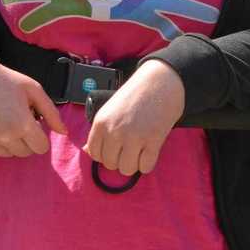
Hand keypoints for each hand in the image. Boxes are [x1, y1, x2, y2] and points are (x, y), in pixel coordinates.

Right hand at [0, 45, 65, 155]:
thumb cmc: (1, 80)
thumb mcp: (33, 90)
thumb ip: (51, 113)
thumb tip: (63, 131)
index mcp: (22, 124)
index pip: (41, 147)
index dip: (42, 137)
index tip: (36, 125)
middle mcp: (5, 137)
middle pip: (26, 152)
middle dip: (28, 140)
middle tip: (22, 120)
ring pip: (10, 153)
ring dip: (13, 142)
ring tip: (8, 121)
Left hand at [85, 60, 184, 175]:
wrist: (162, 80)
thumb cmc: (137, 94)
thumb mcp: (111, 109)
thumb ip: (100, 131)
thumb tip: (86, 150)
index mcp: (101, 123)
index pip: (95, 154)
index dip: (106, 155)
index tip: (116, 149)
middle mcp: (115, 132)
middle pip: (110, 164)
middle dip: (121, 159)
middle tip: (131, 148)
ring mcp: (134, 137)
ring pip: (127, 169)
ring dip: (134, 164)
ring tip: (140, 151)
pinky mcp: (153, 140)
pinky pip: (146, 166)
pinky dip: (148, 163)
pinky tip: (150, 152)